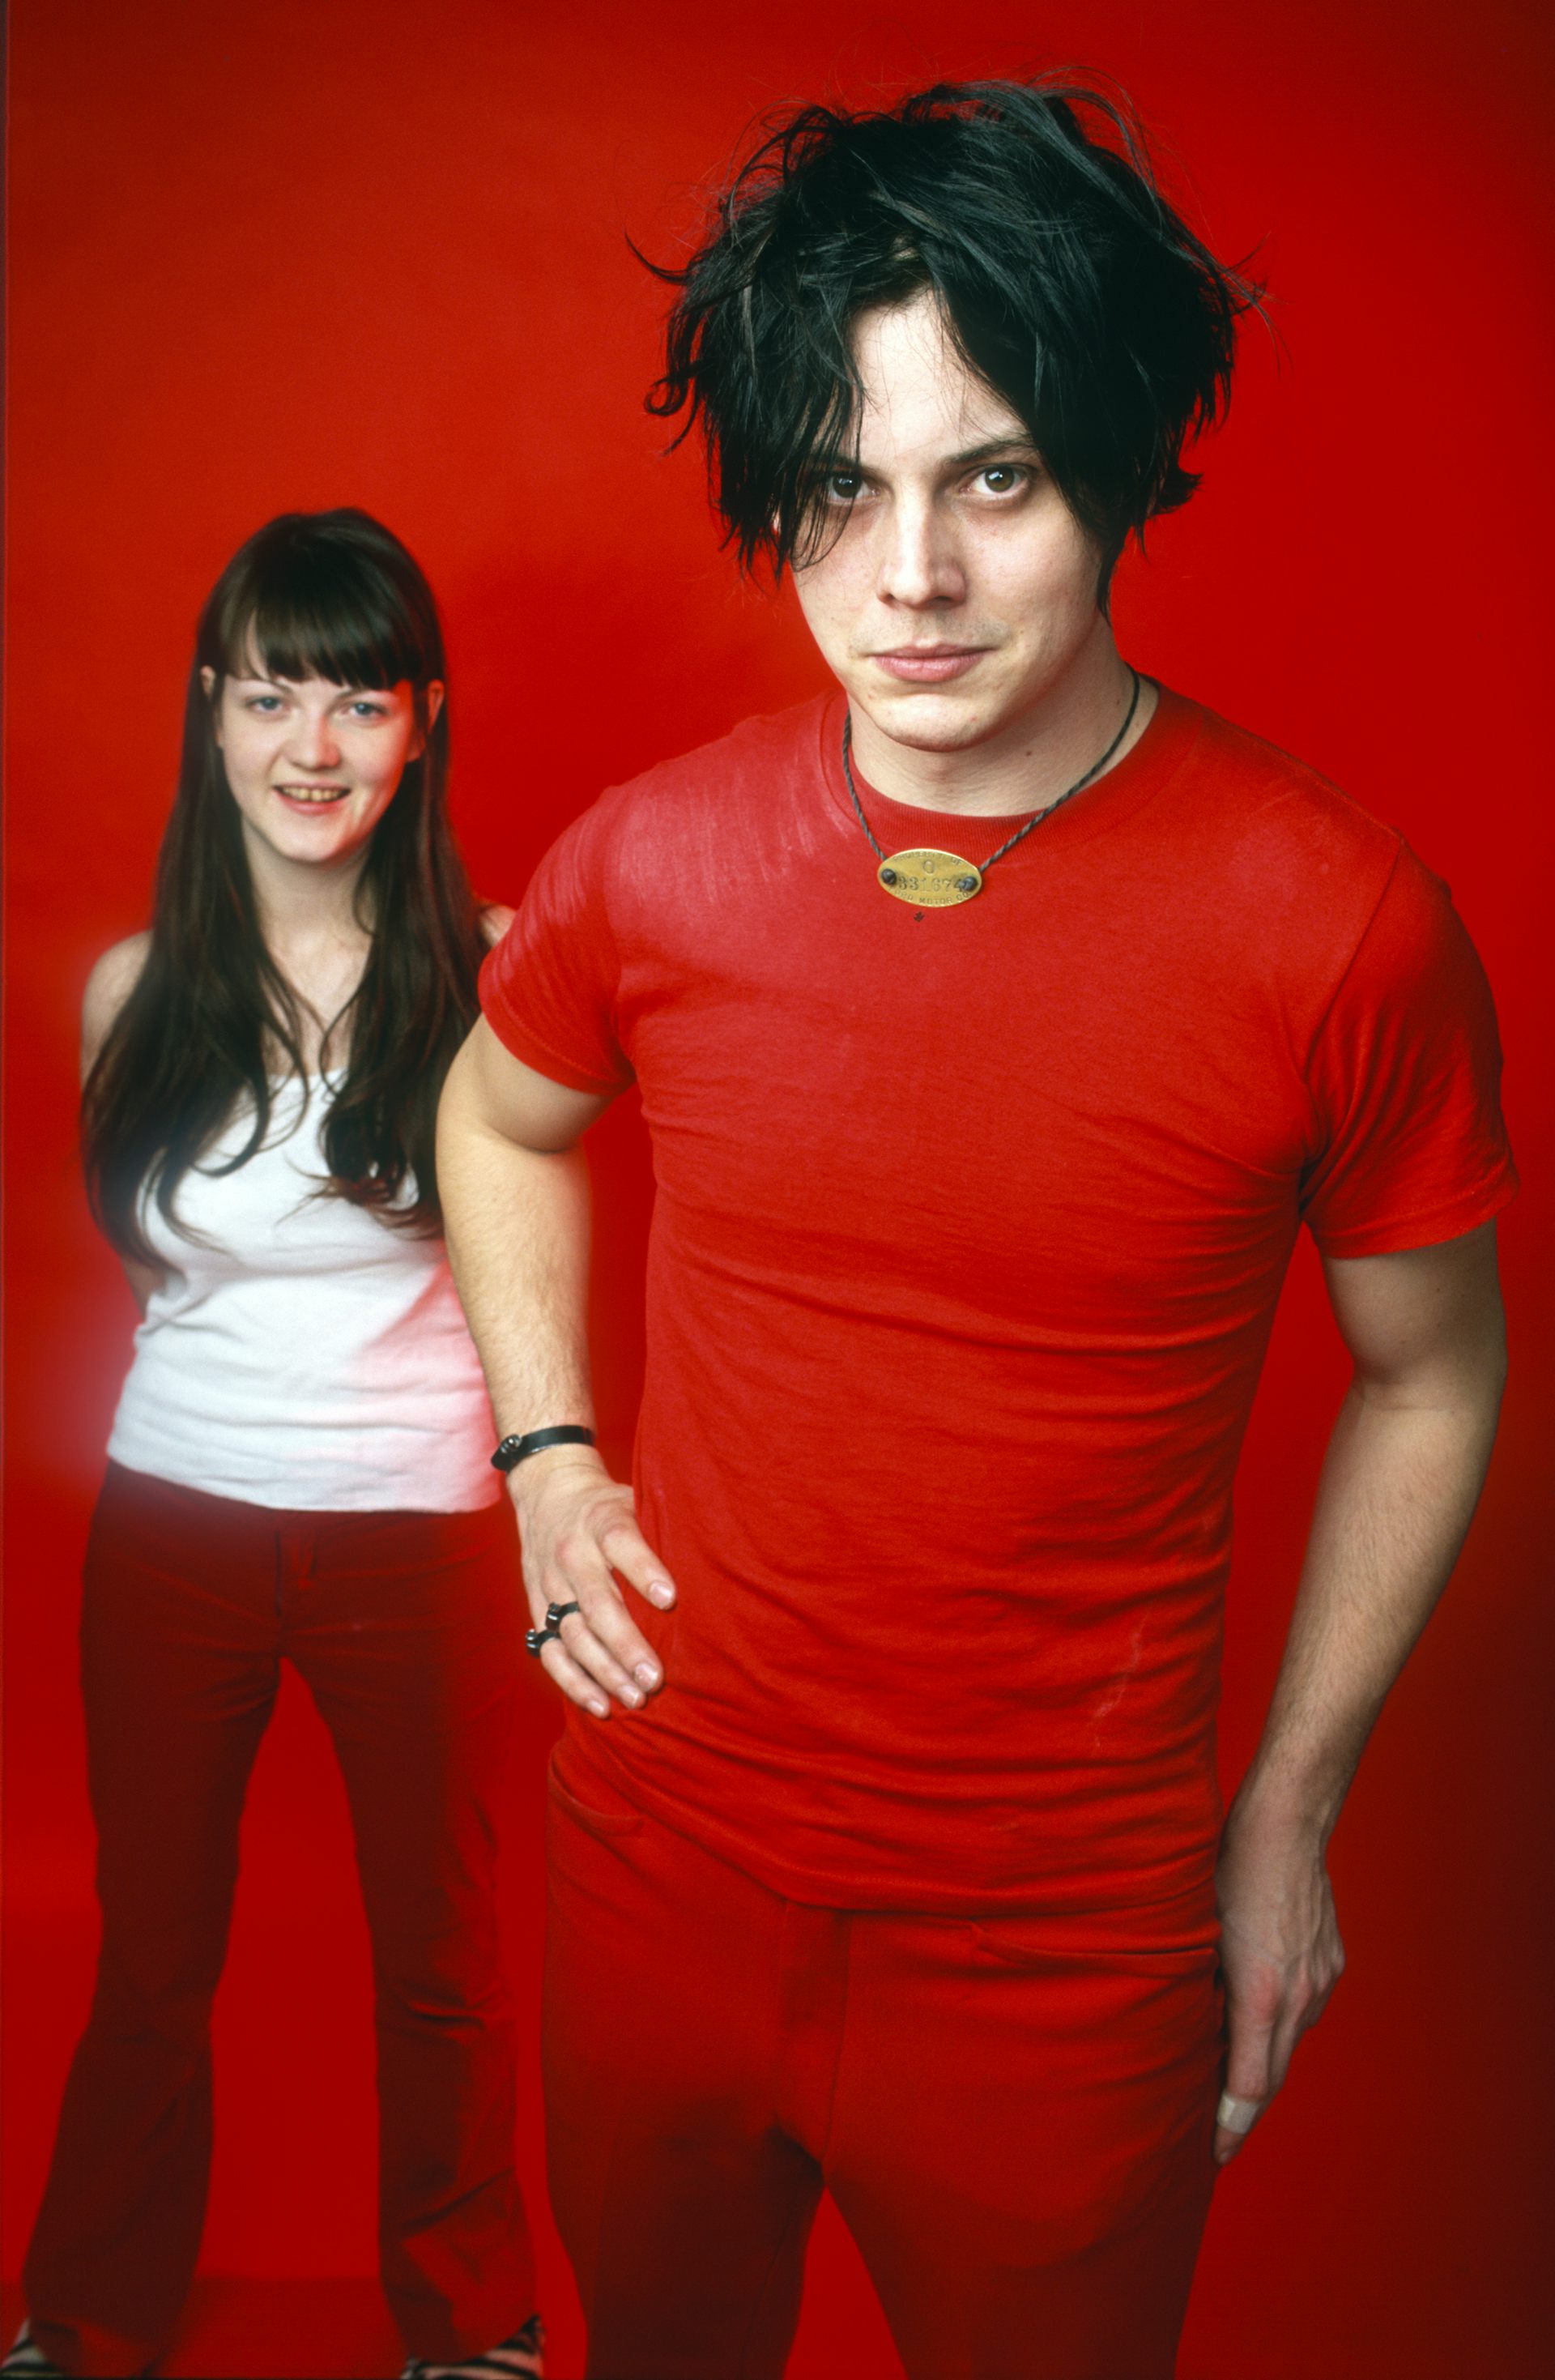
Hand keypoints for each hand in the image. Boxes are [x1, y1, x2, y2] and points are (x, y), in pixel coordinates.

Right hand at [507, 1447, 676, 1718]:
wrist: (547, 1494)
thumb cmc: (609, 1506)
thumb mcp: (635, 1500)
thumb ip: (662, 1528)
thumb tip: (719, 1559)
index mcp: (601, 1522)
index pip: (620, 1542)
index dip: (644, 1570)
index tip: (670, 1600)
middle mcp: (573, 1554)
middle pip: (597, 1602)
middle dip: (626, 1643)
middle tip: (656, 1677)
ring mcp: (550, 1584)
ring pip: (573, 1633)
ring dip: (604, 1670)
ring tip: (636, 1697)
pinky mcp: (536, 1609)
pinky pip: (550, 1651)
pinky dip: (572, 1681)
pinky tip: (600, 1704)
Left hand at [1213, 1795, 1345, 2164]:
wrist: (1285, 1826)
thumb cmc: (1227, 1870)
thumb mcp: (1195, 1933)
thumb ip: (1194, 1988)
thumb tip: (1180, 2029)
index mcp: (1260, 1994)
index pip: (1249, 2082)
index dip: (1232, 2123)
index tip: (1216, 2154)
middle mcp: (1299, 1996)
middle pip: (1272, 2072)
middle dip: (1245, 2106)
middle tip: (1217, 2135)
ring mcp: (1320, 1980)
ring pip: (1288, 2039)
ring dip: (1262, 2057)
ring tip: (1228, 2074)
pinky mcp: (1331, 1963)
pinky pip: (1303, 2007)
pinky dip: (1279, 2020)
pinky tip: (1256, 2015)